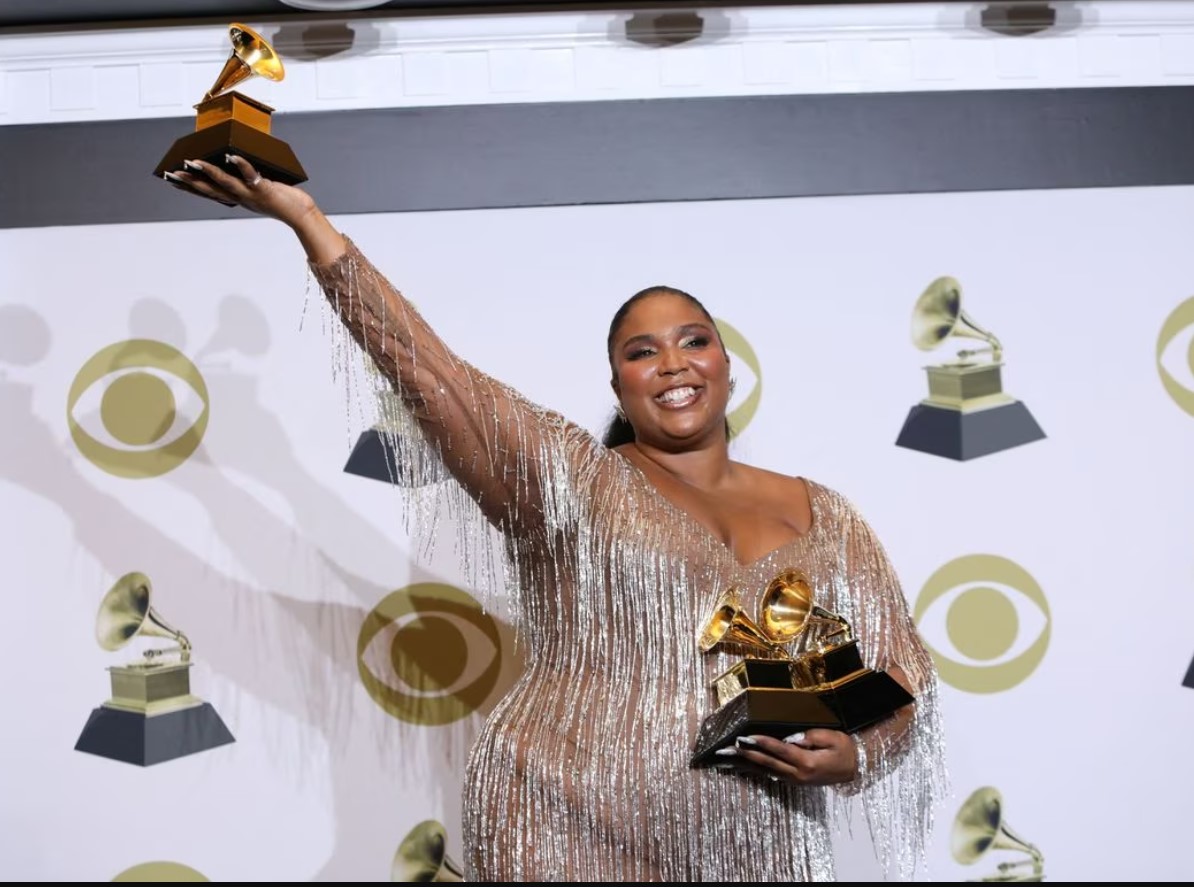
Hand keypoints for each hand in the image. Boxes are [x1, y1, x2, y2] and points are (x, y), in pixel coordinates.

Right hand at [165, 155, 316, 229]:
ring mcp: (251, 195)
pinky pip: (251, 176)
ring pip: (226, 184)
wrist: (300, 215)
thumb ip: (245, 180)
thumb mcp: (257, 190)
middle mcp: (241, 199)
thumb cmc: (281, 201)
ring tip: (195, 162)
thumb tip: (233, 161)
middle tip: (173, 173)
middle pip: (211, 190)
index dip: (191, 187)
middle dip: (191, 182)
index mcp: (237, 199)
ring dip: (209, 173)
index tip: (173, 180)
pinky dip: (242, 165)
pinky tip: (233, 156)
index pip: (210, 194)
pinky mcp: (264, 189)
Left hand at [712, 729, 857, 785]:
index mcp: (807, 762)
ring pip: (763, 771)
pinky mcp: (793, 781)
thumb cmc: (845, 750)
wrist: (856, 770)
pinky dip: (753, 771)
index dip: (760, 743)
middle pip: (765, 763)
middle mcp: (797, 774)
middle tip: (723, 751)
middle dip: (743, 756)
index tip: (743, 737)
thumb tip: (789, 738)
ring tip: (723, 762)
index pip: (778, 750)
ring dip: (743, 765)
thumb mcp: (833, 738)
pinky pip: (769, 775)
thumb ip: (811, 736)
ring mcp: (794, 780)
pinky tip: (740, 768)